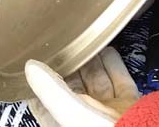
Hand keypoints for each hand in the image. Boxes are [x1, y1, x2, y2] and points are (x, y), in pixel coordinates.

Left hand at [24, 48, 140, 126]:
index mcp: (65, 123)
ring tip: (86, 40)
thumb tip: (30, 66)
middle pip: (73, 85)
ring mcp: (108, 112)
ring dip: (92, 61)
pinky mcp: (128, 106)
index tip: (38, 58)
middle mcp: (86, 118)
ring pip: (97, 80)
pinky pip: (120, 81)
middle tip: (65, 41)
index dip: (42, 79)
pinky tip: (108, 49)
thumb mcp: (71, 113)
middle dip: (70, 64)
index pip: (46, 99)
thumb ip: (51, 88)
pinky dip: (114, 64)